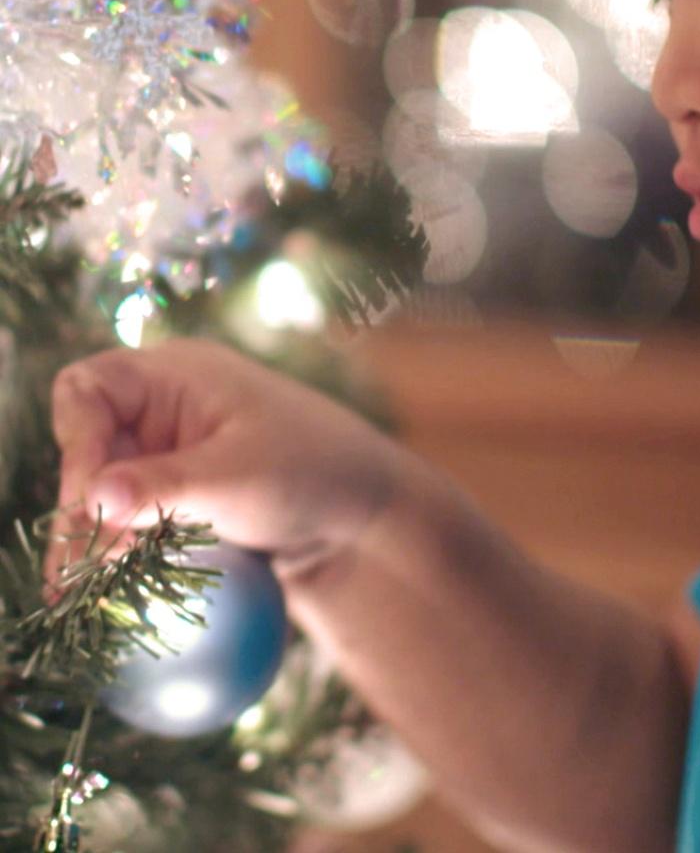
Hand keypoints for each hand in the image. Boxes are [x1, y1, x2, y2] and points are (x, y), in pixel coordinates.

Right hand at [50, 338, 406, 569]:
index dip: (77, 442)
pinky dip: (123, 544)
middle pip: (89, 444)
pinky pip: (132, 513)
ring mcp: (172, 449)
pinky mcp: (180, 491)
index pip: (90, 389)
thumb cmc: (312, 472)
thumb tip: (93, 498)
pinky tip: (117, 582)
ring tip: (90, 584)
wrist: (364, 513)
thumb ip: (163, 487)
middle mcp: (166, 406)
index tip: (95, 500)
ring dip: (98, 532)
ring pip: (106, 486)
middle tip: (88, 563)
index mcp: (178, 374)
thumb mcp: (237, 478)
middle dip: (83, 501)